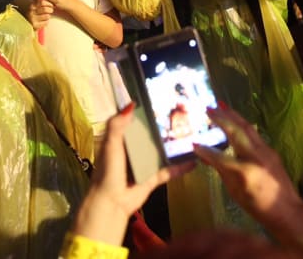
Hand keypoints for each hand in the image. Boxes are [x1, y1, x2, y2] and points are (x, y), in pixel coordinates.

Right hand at [28, 0, 52, 29]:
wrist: (21, 19)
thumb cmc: (29, 9)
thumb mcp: (32, 1)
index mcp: (31, 5)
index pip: (43, 2)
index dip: (48, 3)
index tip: (50, 5)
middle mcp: (31, 12)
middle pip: (46, 9)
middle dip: (50, 10)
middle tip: (50, 10)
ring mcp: (32, 19)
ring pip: (47, 16)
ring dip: (48, 16)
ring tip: (45, 16)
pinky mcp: (34, 26)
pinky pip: (46, 23)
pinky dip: (46, 22)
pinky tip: (43, 21)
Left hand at [71, 104, 194, 245]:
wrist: (112, 202)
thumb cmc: (109, 170)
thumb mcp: (110, 144)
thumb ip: (117, 124)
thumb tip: (132, 104)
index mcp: (120, 140)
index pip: (131, 122)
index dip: (142, 112)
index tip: (158, 100)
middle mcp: (133, 150)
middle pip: (149, 136)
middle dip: (162, 127)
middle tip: (182, 114)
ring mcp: (144, 164)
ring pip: (161, 152)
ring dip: (173, 146)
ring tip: (191, 134)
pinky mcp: (153, 178)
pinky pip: (169, 171)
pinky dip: (181, 167)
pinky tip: (194, 162)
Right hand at [194, 105, 302, 232]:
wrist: (288, 210)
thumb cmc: (258, 206)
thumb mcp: (235, 192)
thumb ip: (221, 170)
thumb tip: (205, 156)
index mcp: (245, 171)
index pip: (219, 157)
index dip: (205, 150)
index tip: (193, 143)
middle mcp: (256, 157)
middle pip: (237, 131)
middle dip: (221, 118)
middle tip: (208, 107)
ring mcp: (266, 151)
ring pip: (247, 128)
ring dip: (233, 115)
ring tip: (221, 105)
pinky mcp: (271, 151)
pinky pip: (254, 134)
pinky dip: (242, 125)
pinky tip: (236, 121)